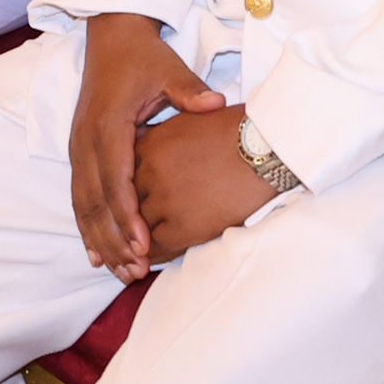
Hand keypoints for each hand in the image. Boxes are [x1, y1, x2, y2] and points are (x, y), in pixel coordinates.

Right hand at [70, 15, 225, 278]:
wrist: (111, 35)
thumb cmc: (144, 55)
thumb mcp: (169, 69)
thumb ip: (190, 91)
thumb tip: (214, 104)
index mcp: (109, 124)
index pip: (116, 180)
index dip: (127, 217)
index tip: (142, 245)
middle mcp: (87, 140)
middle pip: (95, 202)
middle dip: (113, 240)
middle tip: (133, 271)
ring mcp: (78, 147)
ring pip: (83, 204)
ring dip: (99, 239)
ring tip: (117, 271)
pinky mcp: (78, 150)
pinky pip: (79, 196)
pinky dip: (87, 226)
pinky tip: (95, 252)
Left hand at [130, 104, 278, 259]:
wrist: (265, 148)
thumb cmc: (237, 130)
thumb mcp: (192, 121)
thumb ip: (165, 138)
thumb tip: (157, 149)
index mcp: (151, 144)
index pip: (122, 174)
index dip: (123, 191)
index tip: (124, 203)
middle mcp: (149, 172)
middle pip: (124, 204)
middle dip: (122, 220)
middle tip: (119, 236)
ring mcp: (163, 200)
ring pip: (134, 230)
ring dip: (132, 244)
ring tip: (130, 256)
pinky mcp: (181, 226)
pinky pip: (155, 248)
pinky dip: (151, 256)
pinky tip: (149, 261)